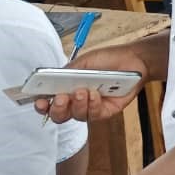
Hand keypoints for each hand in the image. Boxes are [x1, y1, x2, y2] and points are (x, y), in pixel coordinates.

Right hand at [33, 46, 148, 123]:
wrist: (134, 59)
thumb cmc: (108, 59)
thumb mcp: (84, 62)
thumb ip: (67, 72)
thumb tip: (50, 80)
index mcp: (67, 88)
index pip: (49, 102)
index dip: (42, 105)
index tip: (40, 101)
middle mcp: (77, 101)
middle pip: (59, 115)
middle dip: (58, 109)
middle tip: (62, 98)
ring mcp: (91, 107)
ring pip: (77, 115)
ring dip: (78, 104)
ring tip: (83, 91)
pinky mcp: (106, 111)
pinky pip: (95, 114)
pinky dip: (93, 104)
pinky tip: (96, 94)